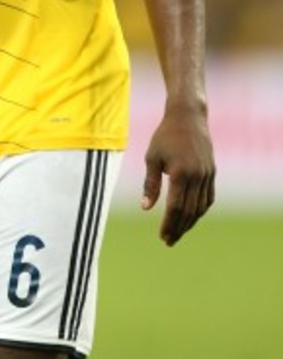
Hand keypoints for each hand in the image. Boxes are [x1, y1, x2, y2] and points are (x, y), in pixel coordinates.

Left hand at [141, 104, 214, 245]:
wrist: (188, 117)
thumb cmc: (165, 136)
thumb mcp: (152, 157)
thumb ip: (150, 184)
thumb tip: (146, 208)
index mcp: (181, 173)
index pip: (175, 207)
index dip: (169, 224)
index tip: (163, 237)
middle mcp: (197, 176)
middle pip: (189, 211)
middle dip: (179, 228)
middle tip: (169, 241)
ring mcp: (207, 175)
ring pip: (200, 207)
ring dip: (190, 222)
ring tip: (178, 232)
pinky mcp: (212, 172)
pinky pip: (208, 198)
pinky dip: (200, 210)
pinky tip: (191, 217)